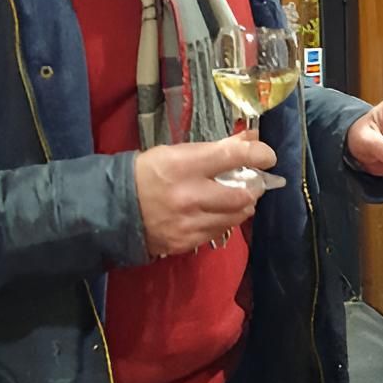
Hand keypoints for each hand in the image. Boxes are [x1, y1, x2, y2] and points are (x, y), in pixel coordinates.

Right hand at [133, 135, 277, 257]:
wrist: (114, 208)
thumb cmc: (147, 173)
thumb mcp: (177, 153)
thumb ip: (216, 148)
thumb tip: (251, 139)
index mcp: (184, 166)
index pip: (231, 156)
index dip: (258, 154)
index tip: (268, 156)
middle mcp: (189, 197)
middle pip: (242, 195)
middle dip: (254, 188)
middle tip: (252, 183)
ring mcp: (188, 223)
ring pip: (235, 217)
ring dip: (242, 206)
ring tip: (236, 198)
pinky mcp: (186, 242)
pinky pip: (219, 231)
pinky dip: (224, 220)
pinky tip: (216, 213)